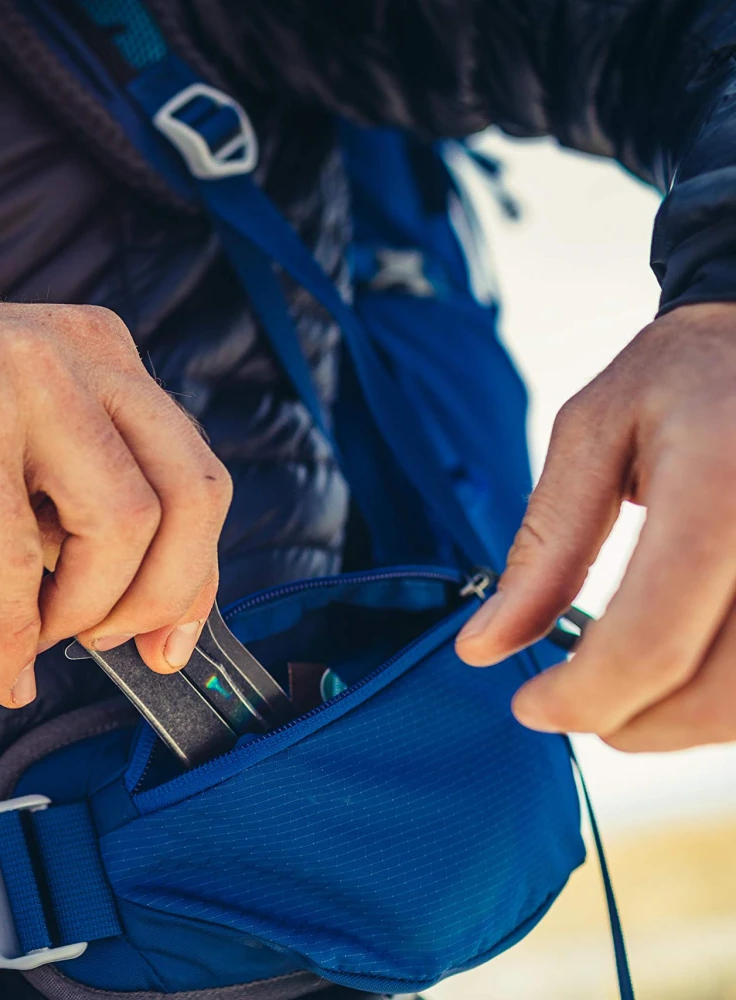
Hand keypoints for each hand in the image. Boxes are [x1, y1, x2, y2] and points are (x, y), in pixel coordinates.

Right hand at [0, 301, 231, 707]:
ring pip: (119, 523)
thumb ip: (90, 501)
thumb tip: (151, 612)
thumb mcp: (24, 451)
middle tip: (108, 642)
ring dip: (87, 609)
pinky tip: (5, 670)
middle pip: (185, 495)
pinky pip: (13, 558)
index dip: (196, 576)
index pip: (195, 472)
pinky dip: (14, 633)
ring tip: (43, 633)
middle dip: (161, 596)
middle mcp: (78, 354)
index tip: (170, 646)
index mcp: (106, 352)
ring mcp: (23, 379)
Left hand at [456, 302, 735, 750]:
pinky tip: (681, 666)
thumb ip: (545, 547)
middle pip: (717, 695)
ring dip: (683, 722)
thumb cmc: (685, 376)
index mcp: (720, 490)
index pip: (651, 643)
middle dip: (633, 722)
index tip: (531, 706)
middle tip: (575, 705)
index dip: (583, 697)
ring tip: (623, 684)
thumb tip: (483, 647)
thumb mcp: (594, 434)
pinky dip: (722, 695)